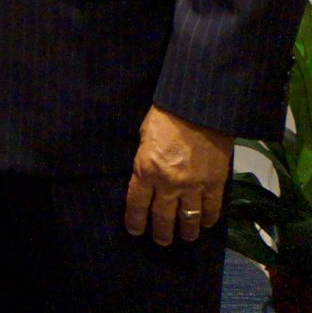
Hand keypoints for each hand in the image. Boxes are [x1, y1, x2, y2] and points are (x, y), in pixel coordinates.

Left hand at [125, 106, 231, 243]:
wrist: (199, 109)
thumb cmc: (165, 117)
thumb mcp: (143, 138)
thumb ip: (144, 161)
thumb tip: (145, 176)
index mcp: (146, 170)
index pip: (137, 204)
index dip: (135, 221)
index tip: (135, 231)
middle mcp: (169, 183)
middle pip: (163, 217)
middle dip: (161, 232)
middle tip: (161, 242)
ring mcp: (194, 185)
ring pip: (189, 217)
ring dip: (187, 231)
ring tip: (186, 238)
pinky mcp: (216, 183)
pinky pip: (212, 208)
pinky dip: (210, 218)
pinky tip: (207, 224)